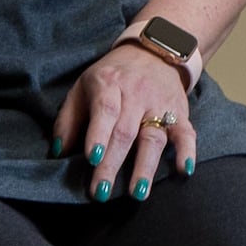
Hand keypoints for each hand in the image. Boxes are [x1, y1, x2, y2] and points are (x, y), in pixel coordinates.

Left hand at [54, 38, 193, 202]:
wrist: (152, 53)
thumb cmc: (111, 77)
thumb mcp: (82, 88)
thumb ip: (68, 120)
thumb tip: (58, 153)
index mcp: (108, 84)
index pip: (105, 110)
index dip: (98, 134)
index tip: (91, 158)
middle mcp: (136, 94)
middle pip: (125, 131)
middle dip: (113, 164)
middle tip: (101, 192)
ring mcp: (160, 104)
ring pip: (154, 137)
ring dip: (146, 166)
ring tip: (137, 193)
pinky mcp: (180, 113)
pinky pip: (186, 133)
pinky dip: (187, 151)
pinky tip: (183, 170)